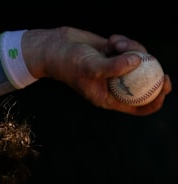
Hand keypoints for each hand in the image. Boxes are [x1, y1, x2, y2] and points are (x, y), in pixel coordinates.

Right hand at [22, 27, 171, 115]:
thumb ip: (114, 67)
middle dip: (154, 74)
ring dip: (132, 49)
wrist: (56, 47)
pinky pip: (131, 48)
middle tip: (161, 68)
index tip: (164, 87)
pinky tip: (111, 40)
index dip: (155, 100)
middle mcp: (114, 85)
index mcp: (109, 97)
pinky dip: (124, 42)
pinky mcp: (115, 55)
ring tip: (116, 44)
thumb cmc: (68, 62)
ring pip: (139, 61)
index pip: (138, 106)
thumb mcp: (91, 67)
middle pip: (144, 83)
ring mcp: (115, 69)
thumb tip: (138, 61)